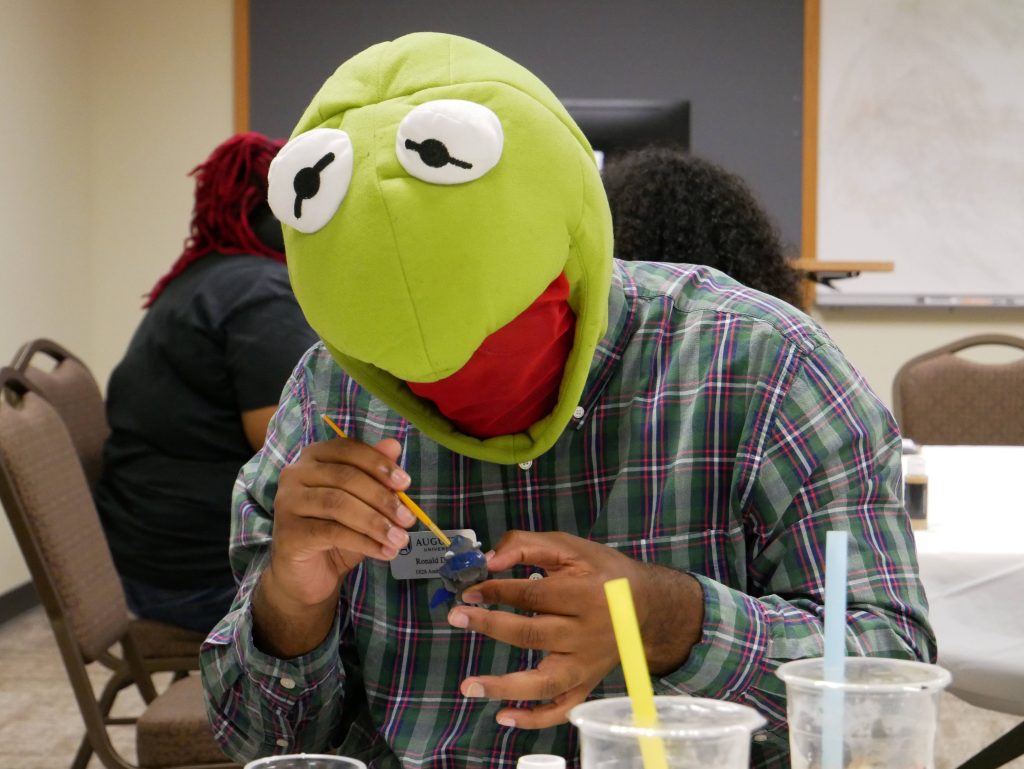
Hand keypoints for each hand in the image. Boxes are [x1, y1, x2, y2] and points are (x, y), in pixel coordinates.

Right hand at [253, 434, 415, 656]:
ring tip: (400, 539)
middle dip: (382, 498)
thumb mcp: (362, 503)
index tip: (405, 483)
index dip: (378, 464)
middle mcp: (295, 474)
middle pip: (345, 478)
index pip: (348, 449)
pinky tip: (384, 552)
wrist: (306, 575)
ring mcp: (287, 503)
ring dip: (376, 523)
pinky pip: (332, 532)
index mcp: (313, 457)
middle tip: (408, 518)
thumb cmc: (336, 532)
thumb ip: (375, 475)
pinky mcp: (288, 532)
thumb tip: (394, 445)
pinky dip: (364, 542)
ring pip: (339, 504)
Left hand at [447, 530, 703, 729]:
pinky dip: (535, 718)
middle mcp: (589, 633)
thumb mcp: (570, 546)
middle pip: (533, 633)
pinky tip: (504, 717)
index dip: (497, 591)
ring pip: (545, 681)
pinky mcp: (587, 683)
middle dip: (490, 624)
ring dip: (505, 686)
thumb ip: (527, 546)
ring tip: (469, 685)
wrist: (646, 604)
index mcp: (586, 594)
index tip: (469, 591)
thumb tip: (489, 562)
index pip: (533, 594)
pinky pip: (562, 708)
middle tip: (456, 616)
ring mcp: (588, 664)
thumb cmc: (603, 571)